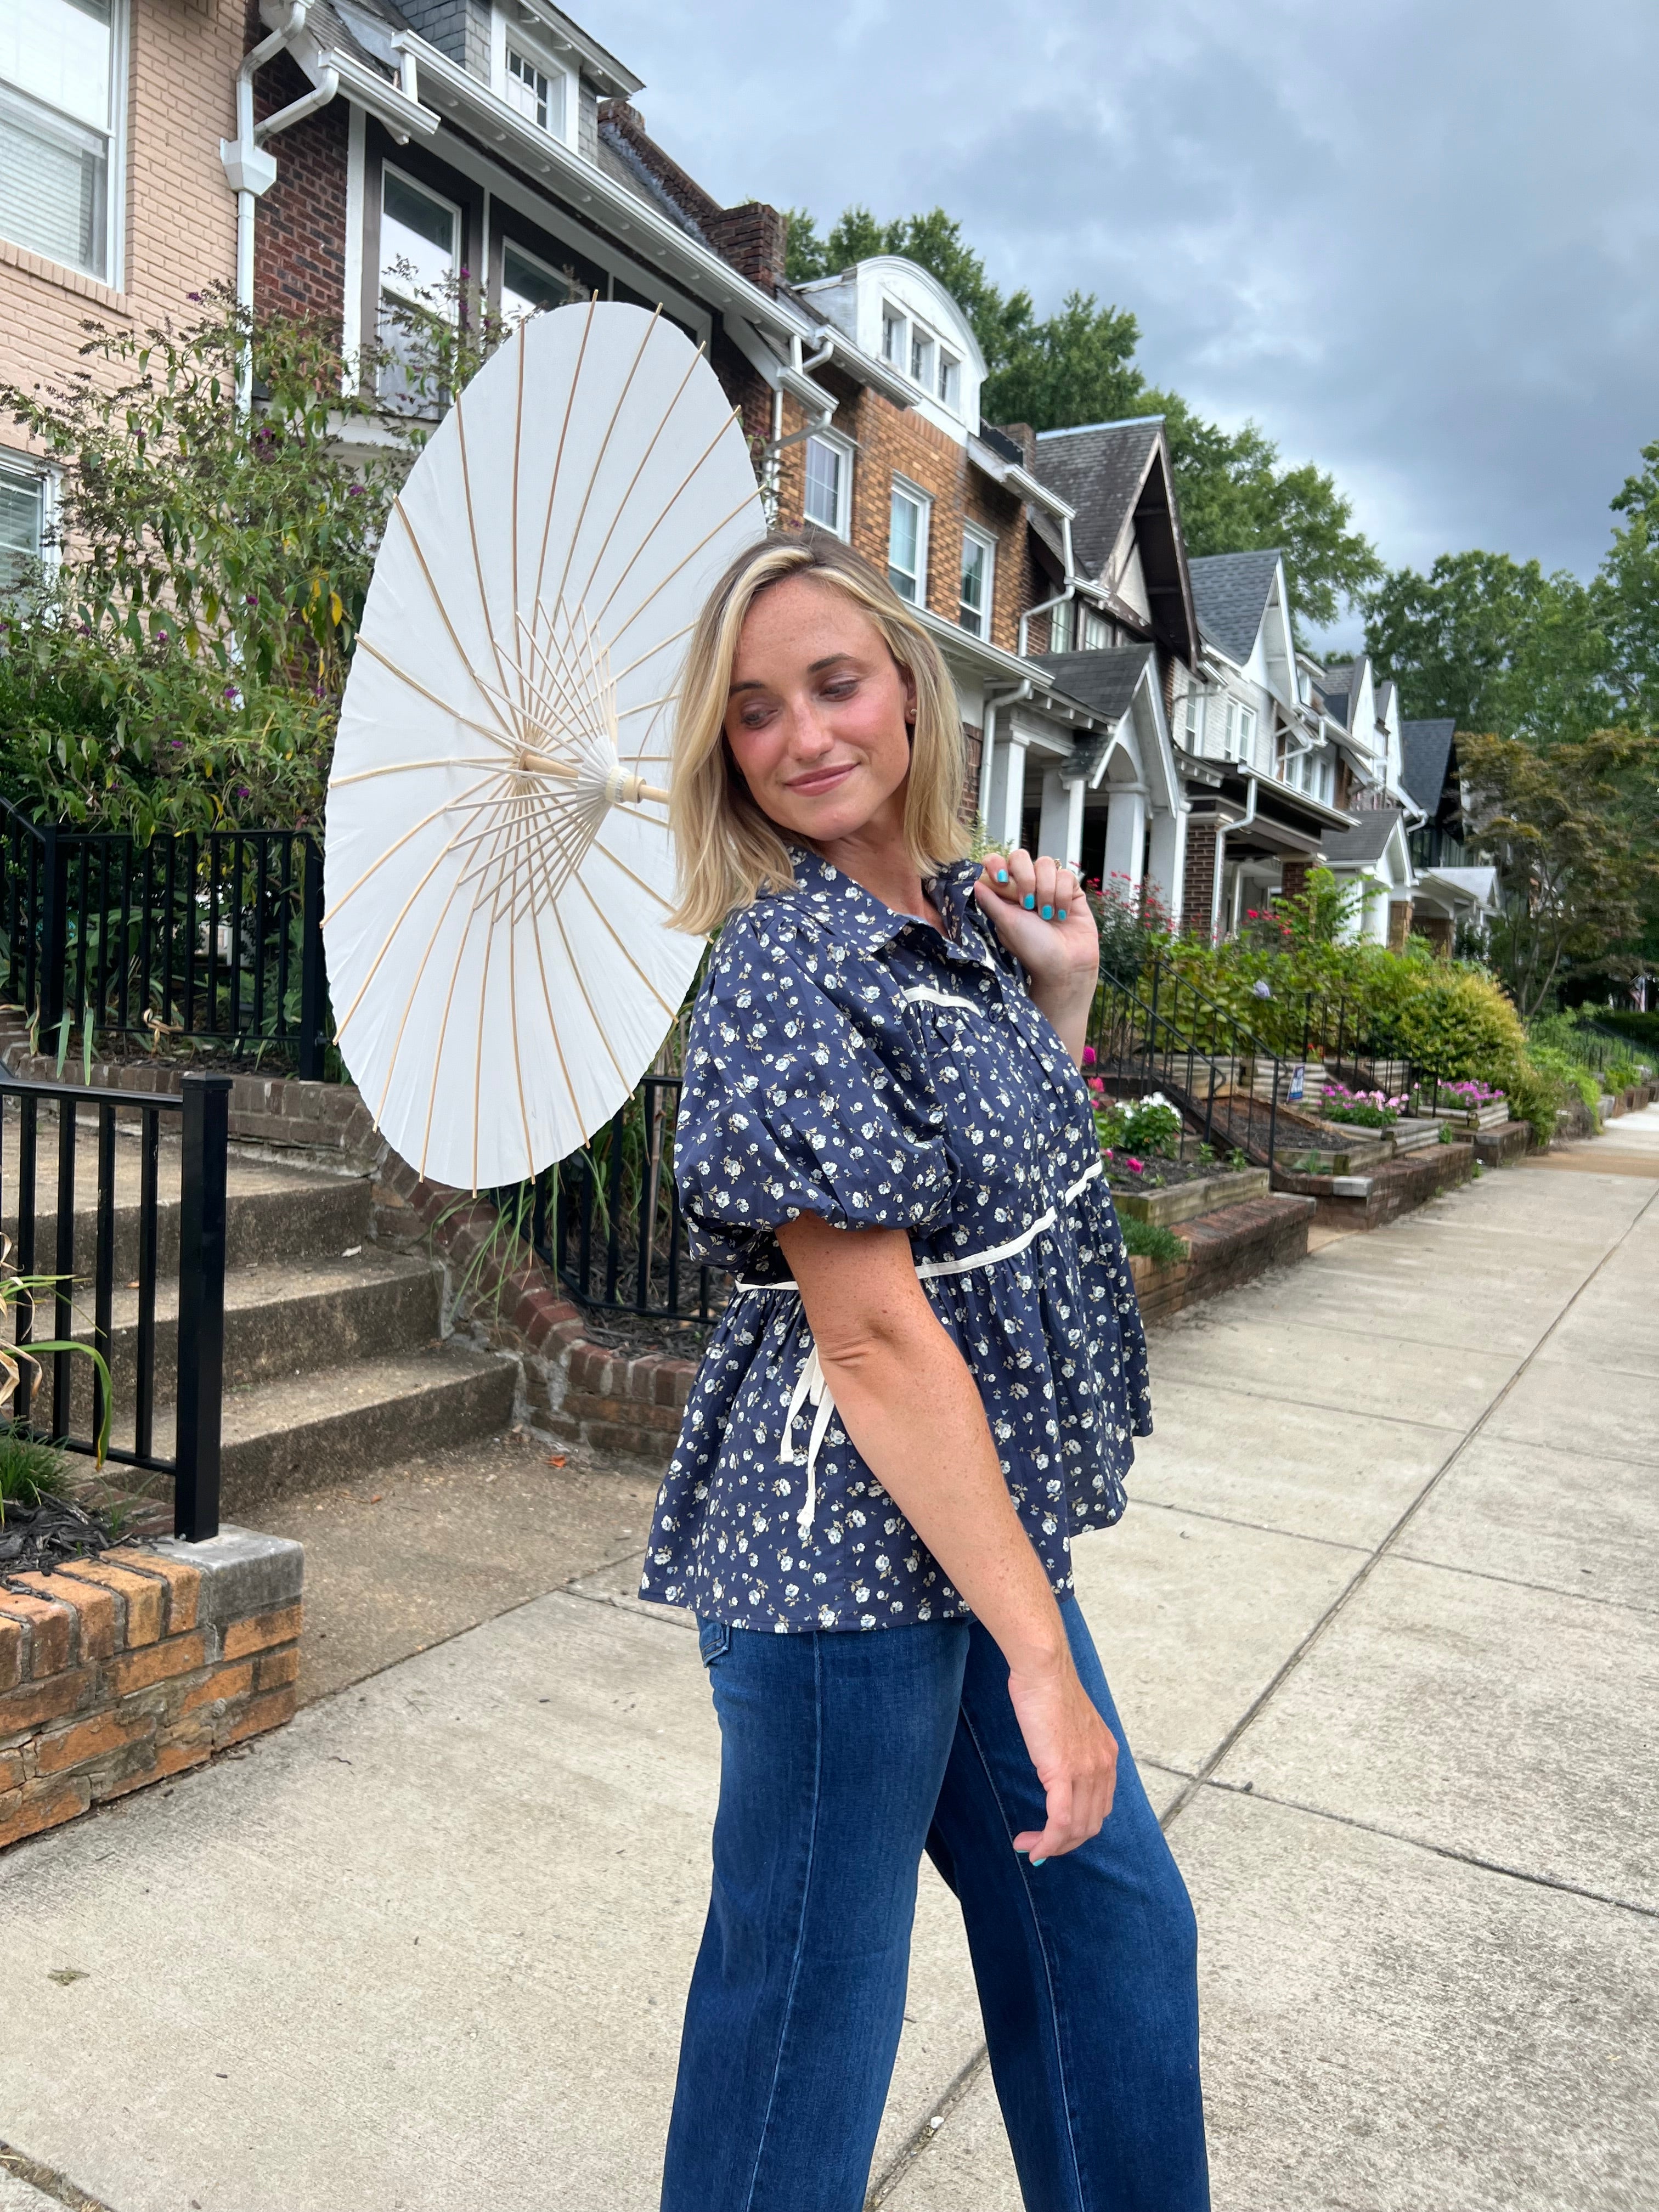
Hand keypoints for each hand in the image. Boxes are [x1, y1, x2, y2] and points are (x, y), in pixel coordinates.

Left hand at [973, 850, 1098, 1061]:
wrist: (1066, 966)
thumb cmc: (1033, 949)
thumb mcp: (1006, 924)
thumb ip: (990, 900)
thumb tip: (973, 881)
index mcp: (1006, 895)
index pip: (997, 862)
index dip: (997, 863)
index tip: (1000, 879)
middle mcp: (1026, 887)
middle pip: (1021, 856)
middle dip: (1025, 878)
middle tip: (1027, 904)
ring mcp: (1049, 887)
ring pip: (1046, 864)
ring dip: (1046, 890)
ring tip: (1047, 915)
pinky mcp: (1070, 890)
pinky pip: (1065, 875)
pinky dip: (1062, 895)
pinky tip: (1062, 914)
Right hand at [1005, 1651, 1118, 1861]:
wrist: (1044, 1670)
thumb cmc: (1048, 1690)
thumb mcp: (1071, 1725)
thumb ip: (1072, 1749)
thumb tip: (1056, 1768)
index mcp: (1107, 1756)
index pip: (1099, 1808)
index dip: (1077, 1829)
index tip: (1053, 1834)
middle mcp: (1103, 1767)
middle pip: (1090, 1824)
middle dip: (1064, 1844)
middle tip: (1038, 1847)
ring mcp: (1086, 1771)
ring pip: (1076, 1828)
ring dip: (1052, 1846)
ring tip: (1028, 1846)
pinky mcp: (1064, 1771)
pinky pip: (1060, 1820)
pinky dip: (1047, 1840)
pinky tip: (1030, 1846)